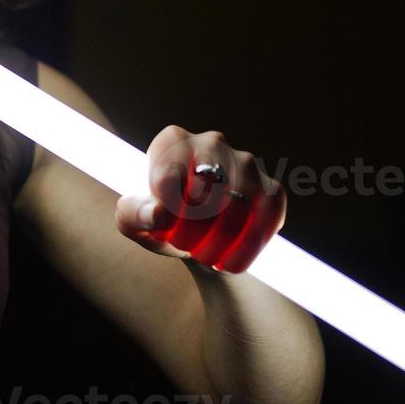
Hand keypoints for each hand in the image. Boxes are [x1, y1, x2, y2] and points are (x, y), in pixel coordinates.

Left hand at [116, 125, 285, 273]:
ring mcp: (245, 163)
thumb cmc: (162, 222)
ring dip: (220, 239)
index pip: (168, 175)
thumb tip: (158, 213)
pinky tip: (231, 263)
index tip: (164, 227)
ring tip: (206, 257)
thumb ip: (133, 215)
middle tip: (184, 246)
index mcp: (173, 140)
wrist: (198, 239)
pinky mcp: (271, 188)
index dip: (166, 209)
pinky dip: (249, 245)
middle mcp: (212, 142)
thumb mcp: (135, 221)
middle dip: (192, 227)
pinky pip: (268, 214)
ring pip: (238, 201)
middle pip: (205, 186)